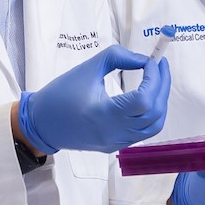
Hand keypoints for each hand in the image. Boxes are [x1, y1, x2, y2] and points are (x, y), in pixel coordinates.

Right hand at [17, 45, 169, 153]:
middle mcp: (113, 132)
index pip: (144, 100)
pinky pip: (142, 132)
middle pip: (154, 113)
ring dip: (160, 102)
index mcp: (103, 113)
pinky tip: (146, 96)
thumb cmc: (61, 94)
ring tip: (157, 80)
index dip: (154, 78)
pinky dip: (150, 113)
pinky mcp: (115, 146)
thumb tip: (142, 59)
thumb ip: (117, 58)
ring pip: (153, 126)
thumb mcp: (87, 68)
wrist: (42, 123)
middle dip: (162, 86)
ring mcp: (116, 142)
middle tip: (159, 65)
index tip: (152, 61)